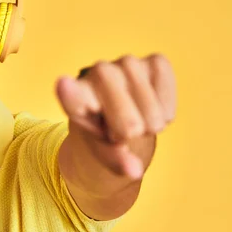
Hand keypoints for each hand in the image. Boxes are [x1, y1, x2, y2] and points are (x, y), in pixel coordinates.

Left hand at [56, 54, 176, 178]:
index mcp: (75, 97)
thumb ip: (115, 160)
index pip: (71, 96)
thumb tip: (134, 171)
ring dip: (150, 122)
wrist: (124, 116)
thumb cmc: (107, 133)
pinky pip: (167, 91)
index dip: (70, 93)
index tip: (64, 84)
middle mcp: (98, 72)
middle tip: (124, 133)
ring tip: (139, 122)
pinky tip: (154, 108)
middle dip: (128, 128)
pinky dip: (166, 109)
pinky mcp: (155, 61)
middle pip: (123, 114)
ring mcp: (126, 63)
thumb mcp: (104, 151)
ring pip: (149, 108)